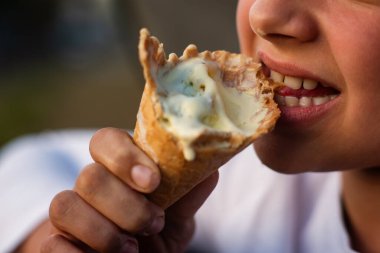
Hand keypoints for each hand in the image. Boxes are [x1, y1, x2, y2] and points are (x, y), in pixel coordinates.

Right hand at [42, 128, 217, 252]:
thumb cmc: (154, 236)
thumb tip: (210, 169)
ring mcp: (70, 213)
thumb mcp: (178, 218)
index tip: (153, 182)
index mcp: (120, 170)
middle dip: (126, 204)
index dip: (125, 157)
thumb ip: (188, 193)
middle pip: (90, 175)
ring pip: (65, 204)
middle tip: (154, 222)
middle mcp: (91, 185)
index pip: (106, 140)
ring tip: (132, 249)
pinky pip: (51, 243)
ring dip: (104, 230)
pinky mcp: (54, 243)